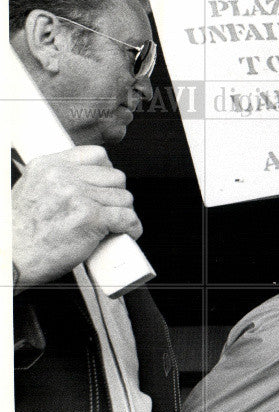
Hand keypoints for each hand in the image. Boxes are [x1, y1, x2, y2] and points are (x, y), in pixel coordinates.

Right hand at [11, 146, 142, 290]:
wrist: (13, 256)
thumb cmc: (21, 231)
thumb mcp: (33, 190)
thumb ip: (57, 180)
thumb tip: (87, 180)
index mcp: (49, 166)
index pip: (97, 155)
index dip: (108, 172)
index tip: (107, 187)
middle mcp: (63, 177)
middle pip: (115, 177)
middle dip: (117, 195)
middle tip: (111, 210)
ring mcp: (78, 196)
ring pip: (124, 197)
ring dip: (125, 212)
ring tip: (116, 224)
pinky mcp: (91, 218)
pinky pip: (127, 217)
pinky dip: (133, 227)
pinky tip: (128, 233)